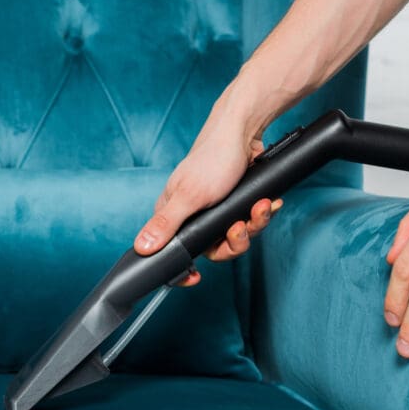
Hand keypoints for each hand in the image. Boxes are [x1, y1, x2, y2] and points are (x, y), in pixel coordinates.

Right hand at [134, 121, 280, 285]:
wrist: (243, 131)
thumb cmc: (213, 159)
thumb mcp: (189, 196)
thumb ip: (166, 225)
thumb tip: (141, 248)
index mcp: (174, 216)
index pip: (174, 253)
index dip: (185, 269)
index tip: (196, 278)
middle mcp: (193, 216)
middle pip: (214, 249)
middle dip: (234, 241)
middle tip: (240, 225)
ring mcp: (216, 211)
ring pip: (235, 236)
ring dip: (253, 224)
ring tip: (260, 206)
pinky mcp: (235, 203)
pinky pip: (250, 221)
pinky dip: (261, 213)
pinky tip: (267, 202)